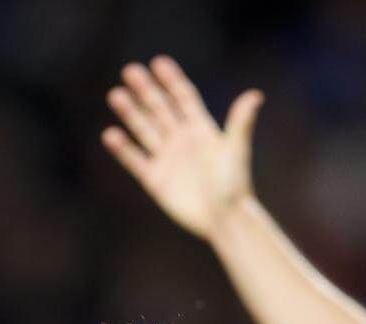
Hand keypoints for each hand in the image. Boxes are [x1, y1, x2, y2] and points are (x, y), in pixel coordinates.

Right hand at [103, 56, 263, 240]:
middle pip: (160, 108)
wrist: (224, 220)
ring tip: (116, 95)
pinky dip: (123, 148)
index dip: (172, 80)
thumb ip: (240, 122)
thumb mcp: (236, 150)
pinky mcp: (155, 179)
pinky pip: (135, 159)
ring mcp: (167, 158)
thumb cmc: (234, 185)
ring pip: (144, 129)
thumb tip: (255, 95)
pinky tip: (111, 135)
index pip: (183, 98)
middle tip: (130, 71)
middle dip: (146, 90)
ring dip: (130, 112)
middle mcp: (182, 140)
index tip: (158, 62)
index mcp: (201, 129)